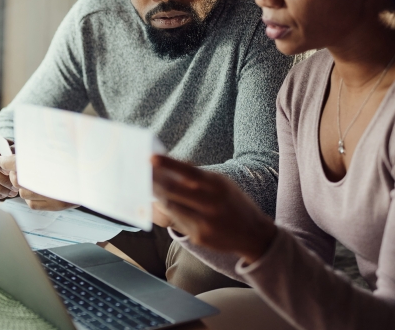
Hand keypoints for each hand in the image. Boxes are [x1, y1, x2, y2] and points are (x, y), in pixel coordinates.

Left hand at [0, 154, 76, 210]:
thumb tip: (13, 153)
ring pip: (23, 193)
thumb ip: (36, 150)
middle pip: (17, 179)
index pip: (17, 163)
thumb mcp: (57, 148)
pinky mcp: (56, 205)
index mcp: (47, 162)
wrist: (99, 174)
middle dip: (16, 173)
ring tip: (33, 179)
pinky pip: (32, 204)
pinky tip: (39, 190)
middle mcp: (49, 180)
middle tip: (19, 168)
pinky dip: (32, 198)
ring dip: (24, 186)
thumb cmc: (77, 157)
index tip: (3, 159)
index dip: (7, 161)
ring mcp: (52, 195)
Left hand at [151, 155, 276, 263]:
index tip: (151, 157)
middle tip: (140, 173)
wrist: (254, 234)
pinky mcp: (200, 237)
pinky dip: (166, 210)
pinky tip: (160, 202)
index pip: (190, 172)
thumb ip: (198, 176)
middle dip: (154, 181)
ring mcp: (205, 223)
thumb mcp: (222, 184)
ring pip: (171, 207)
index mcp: (219, 186)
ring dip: (157, 195)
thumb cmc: (232, 202)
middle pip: (174, 191)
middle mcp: (212, 204)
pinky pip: (176, 221)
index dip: (169, 164)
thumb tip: (168, 166)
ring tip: (147, 185)